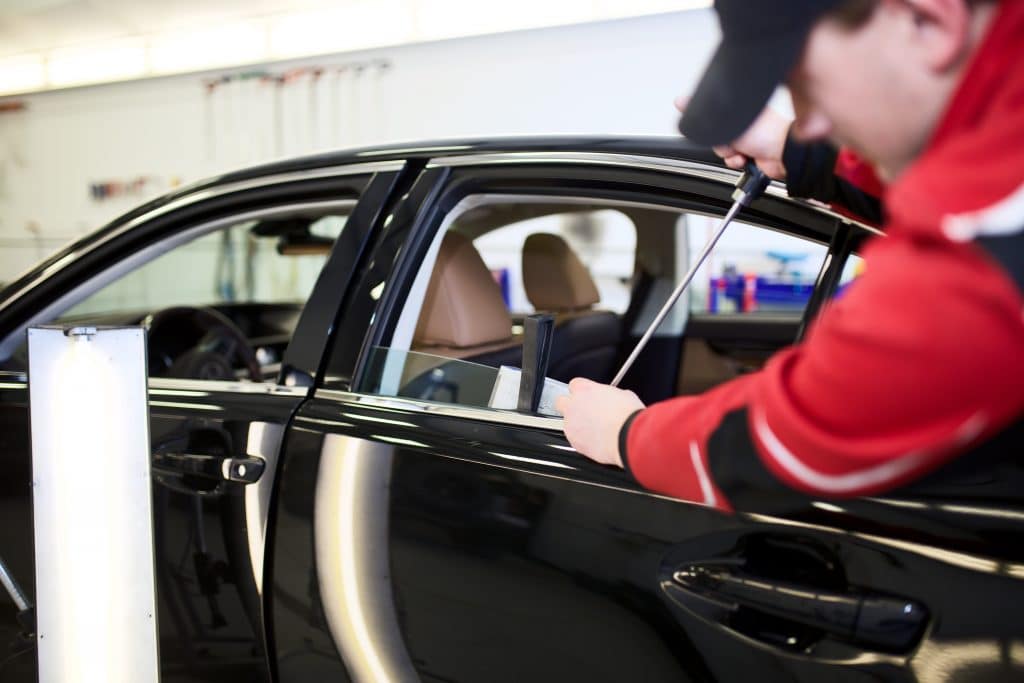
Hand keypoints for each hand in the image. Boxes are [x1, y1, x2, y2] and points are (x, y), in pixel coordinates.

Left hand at [554, 378, 644, 467]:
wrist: (627, 437)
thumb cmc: (628, 416)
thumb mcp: (624, 395)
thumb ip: (610, 395)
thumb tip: (613, 398)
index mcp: (585, 390)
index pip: (574, 384)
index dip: (582, 391)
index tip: (588, 396)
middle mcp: (573, 405)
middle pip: (561, 402)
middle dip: (569, 406)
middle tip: (583, 412)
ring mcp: (571, 424)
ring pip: (567, 422)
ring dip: (577, 425)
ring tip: (595, 430)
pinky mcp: (573, 441)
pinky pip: (574, 439)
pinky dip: (582, 440)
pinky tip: (596, 441)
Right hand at [675, 96, 790, 180]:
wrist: (783, 154)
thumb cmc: (765, 132)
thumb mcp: (728, 119)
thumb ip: (705, 113)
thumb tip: (680, 101)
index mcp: (739, 107)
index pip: (712, 114)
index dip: (710, 123)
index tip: (713, 126)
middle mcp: (742, 122)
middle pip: (715, 134)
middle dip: (722, 142)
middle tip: (733, 139)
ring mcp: (747, 139)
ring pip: (723, 150)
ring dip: (730, 154)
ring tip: (742, 150)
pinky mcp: (749, 154)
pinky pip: (732, 161)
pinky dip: (737, 162)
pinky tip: (746, 158)